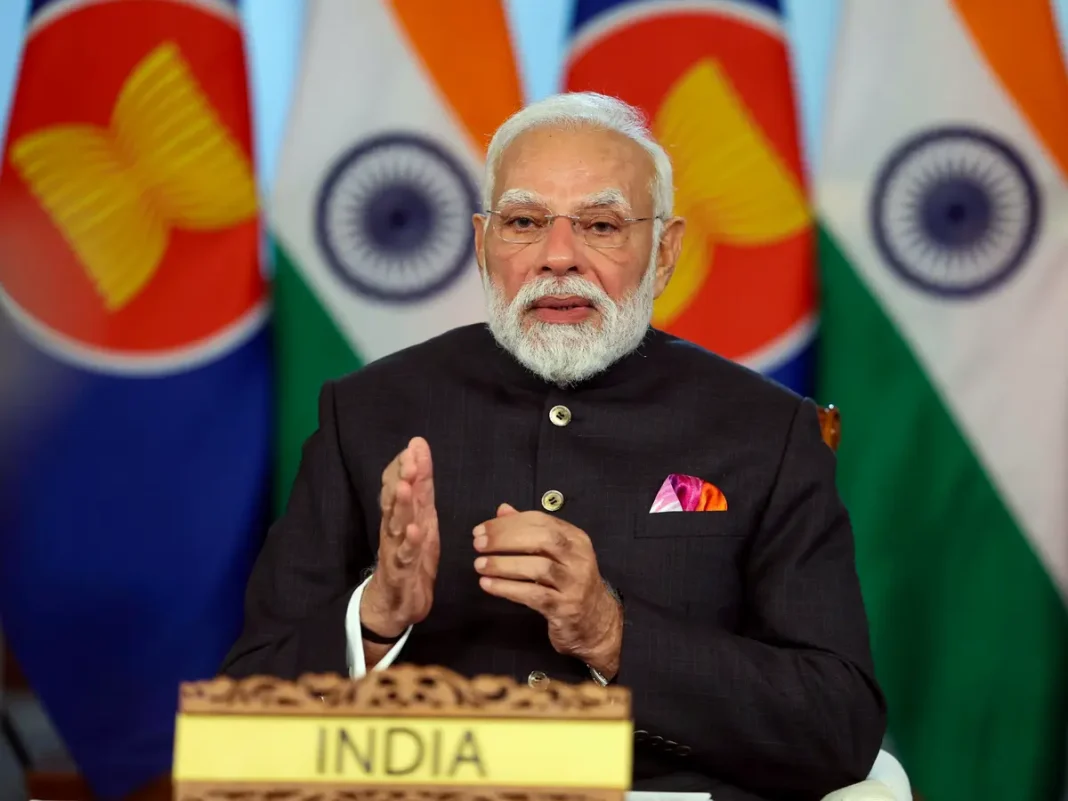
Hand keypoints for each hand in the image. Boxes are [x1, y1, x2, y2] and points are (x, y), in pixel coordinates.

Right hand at [361, 437, 439, 638]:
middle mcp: (395, 528)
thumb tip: (419, 450)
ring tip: (404, 487)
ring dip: (400, 505)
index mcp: (403, 514)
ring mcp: (395, 549)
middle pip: (396, 500)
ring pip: (396, 524)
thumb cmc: (411, 555)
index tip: (415, 445)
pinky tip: (414, 531)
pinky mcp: (400, 571)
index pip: (400, 484)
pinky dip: (409, 544)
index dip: (407, 465)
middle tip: (409, 460)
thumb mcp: (422, 518)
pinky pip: (404, 556)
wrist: (397, 602)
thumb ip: (421, 487)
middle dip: (402, 478)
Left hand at [473, 504, 622, 678]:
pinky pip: (534, 595)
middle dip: (505, 539)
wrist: (596, 624)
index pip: (540, 521)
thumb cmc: (570, 584)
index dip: (508, 523)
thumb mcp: (556, 554)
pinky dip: (508, 588)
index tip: (481, 530)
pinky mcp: (565, 608)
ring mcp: (574, 584)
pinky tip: (488, 585)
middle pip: (542, 539)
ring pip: (538, 567)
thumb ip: (530, 530)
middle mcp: (578, 558)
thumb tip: (503, 510)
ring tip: (479, 565)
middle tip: (478, 544)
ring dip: (504, 564)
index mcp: (575, 538)